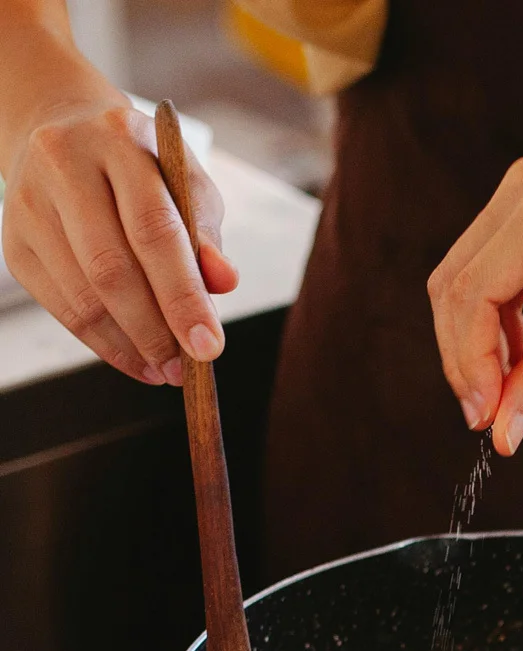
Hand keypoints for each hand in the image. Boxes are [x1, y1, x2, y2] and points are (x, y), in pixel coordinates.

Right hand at [2, 91, 236, 383]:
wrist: (63, 130)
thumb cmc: (141, 169)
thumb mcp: (185, 183)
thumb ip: (205, 233)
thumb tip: (224, 282)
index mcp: (118, 140)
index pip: (154, 229)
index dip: (183, 295)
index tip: (210, 347)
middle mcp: (64, 164)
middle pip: (111, 266)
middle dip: (155, 330)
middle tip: (187, 370)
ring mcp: (29, 202)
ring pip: (82, 294)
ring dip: (130, 345)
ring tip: (166, 369)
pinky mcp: (15, 240)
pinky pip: (60, 306)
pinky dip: (103, 343)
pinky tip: (136, 359)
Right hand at [429, 157, 522, 455]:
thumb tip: (501, 432)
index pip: (470, 293)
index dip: (470, 364)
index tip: (485, 419)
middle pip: (454, 283)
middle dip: (466, 356)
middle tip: (487, 415)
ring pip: (465, 276)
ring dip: (478, 340)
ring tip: (508, 390)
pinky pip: (490, 267)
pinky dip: (497, 317)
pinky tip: (521, 356)